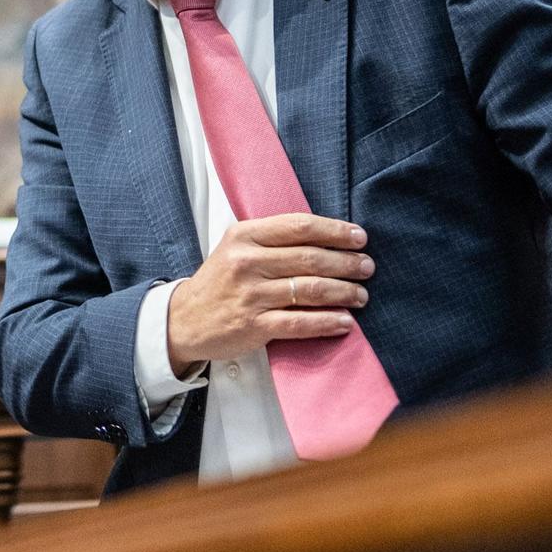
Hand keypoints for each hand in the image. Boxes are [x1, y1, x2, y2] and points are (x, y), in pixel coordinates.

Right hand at [165, 213, 372, 374]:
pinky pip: (300, 322)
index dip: (335, 231)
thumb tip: (326, 238)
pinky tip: (345, 321)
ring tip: (361, 295)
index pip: (299, 226)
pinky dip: (328, 322)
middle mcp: (246, 262)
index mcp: (244, 235)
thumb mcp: (236, 247)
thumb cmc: (219, 282)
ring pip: (310, 290)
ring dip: (344, 292)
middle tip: (367, 267)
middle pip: (310, 258)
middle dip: (347, 263)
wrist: (184, 321)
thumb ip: (272, 239)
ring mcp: (250, 295)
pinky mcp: (254, 325)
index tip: (359, 237)